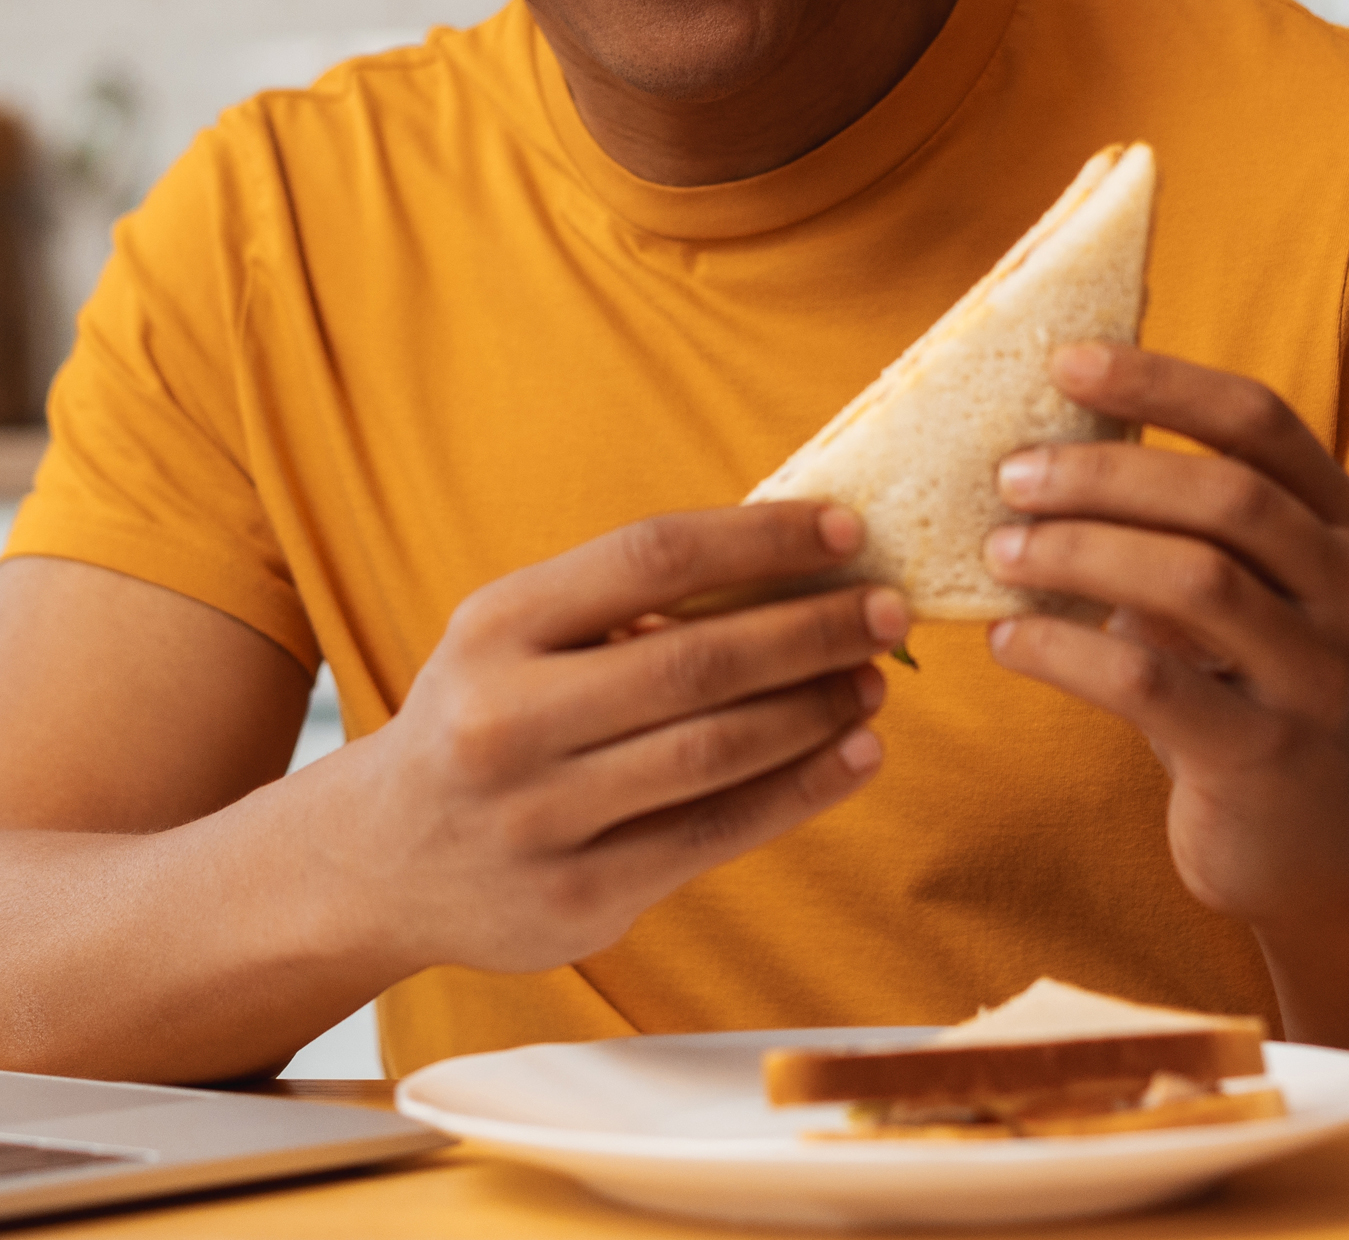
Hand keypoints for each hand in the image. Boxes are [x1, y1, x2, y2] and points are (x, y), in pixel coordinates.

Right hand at [351, 503, 904, 975]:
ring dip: (816, 710)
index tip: (844, 532)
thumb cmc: (484, 716)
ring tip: (874, 681)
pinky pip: (715, 834)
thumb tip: (794, 565)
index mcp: (496, 624)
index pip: (650, 556)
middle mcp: (506, 718)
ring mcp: (540, 818)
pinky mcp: (576, 898)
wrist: (378, 859)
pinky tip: (854, 755)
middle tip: (887, 609)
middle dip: (811, 630)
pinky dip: (800, 790)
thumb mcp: (515, 635)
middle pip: (695, 660)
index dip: (759, 539)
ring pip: (715, 752)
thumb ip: (626, 604)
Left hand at [983, 343, 1348, 938]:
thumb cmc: (1234, 683)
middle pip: (1227, 497)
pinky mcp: (1268, 757)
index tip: (1066, 361)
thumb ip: (1175, 518)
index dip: (1162, 382)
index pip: (1261, 421)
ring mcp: (1323, 680)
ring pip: (1193, 582)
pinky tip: (1006, 642)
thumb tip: (1037, 436)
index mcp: (1347, 525)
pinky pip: (1149, 683)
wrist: (1303, 847)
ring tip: (1000, 552)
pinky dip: (1062, 651)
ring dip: (1078, 554)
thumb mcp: (1230, 587)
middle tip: (1011, 474)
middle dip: (1104, 476)